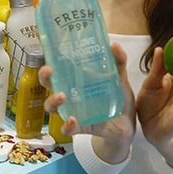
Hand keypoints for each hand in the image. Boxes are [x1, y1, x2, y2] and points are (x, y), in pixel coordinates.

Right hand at [40, 41, 136, 161]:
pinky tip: (72, 120)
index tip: (44, 46)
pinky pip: (68, 128)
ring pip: (51, 106)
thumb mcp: (120, 78)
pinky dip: (67, 125)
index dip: (48, 57)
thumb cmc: (118, 99)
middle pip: (49, 85)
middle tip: (49, 70)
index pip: (57, 68)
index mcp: (77, 80)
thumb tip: (114, 45)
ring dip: (53, 100)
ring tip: (62, 96)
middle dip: (44, 77)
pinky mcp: (81, 126)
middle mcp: (70, 94)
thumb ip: (118, 62)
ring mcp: (73, 110)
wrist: (128, 124)